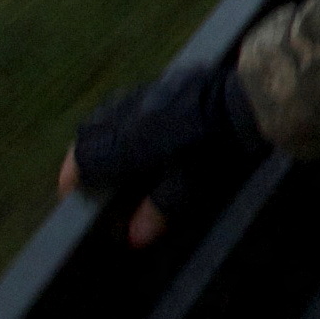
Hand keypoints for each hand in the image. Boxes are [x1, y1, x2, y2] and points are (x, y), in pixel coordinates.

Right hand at [60, 58, 261, 249]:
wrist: (247, 100)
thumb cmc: (219, 148)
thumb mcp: (190, 186)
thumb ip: (157, 210)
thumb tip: (133, 238)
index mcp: (129, 143)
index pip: (84, 159)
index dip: (73, 178)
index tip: (72, 193)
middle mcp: (128, 115)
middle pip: (86, 133)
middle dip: (80, 156)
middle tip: (85, 176)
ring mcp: (143, 93)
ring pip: (103, 112)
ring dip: (97, 134)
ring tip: (105, 153)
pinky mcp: (161, 81)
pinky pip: (125, 98)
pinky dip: (117, 117)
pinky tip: (133, 128)